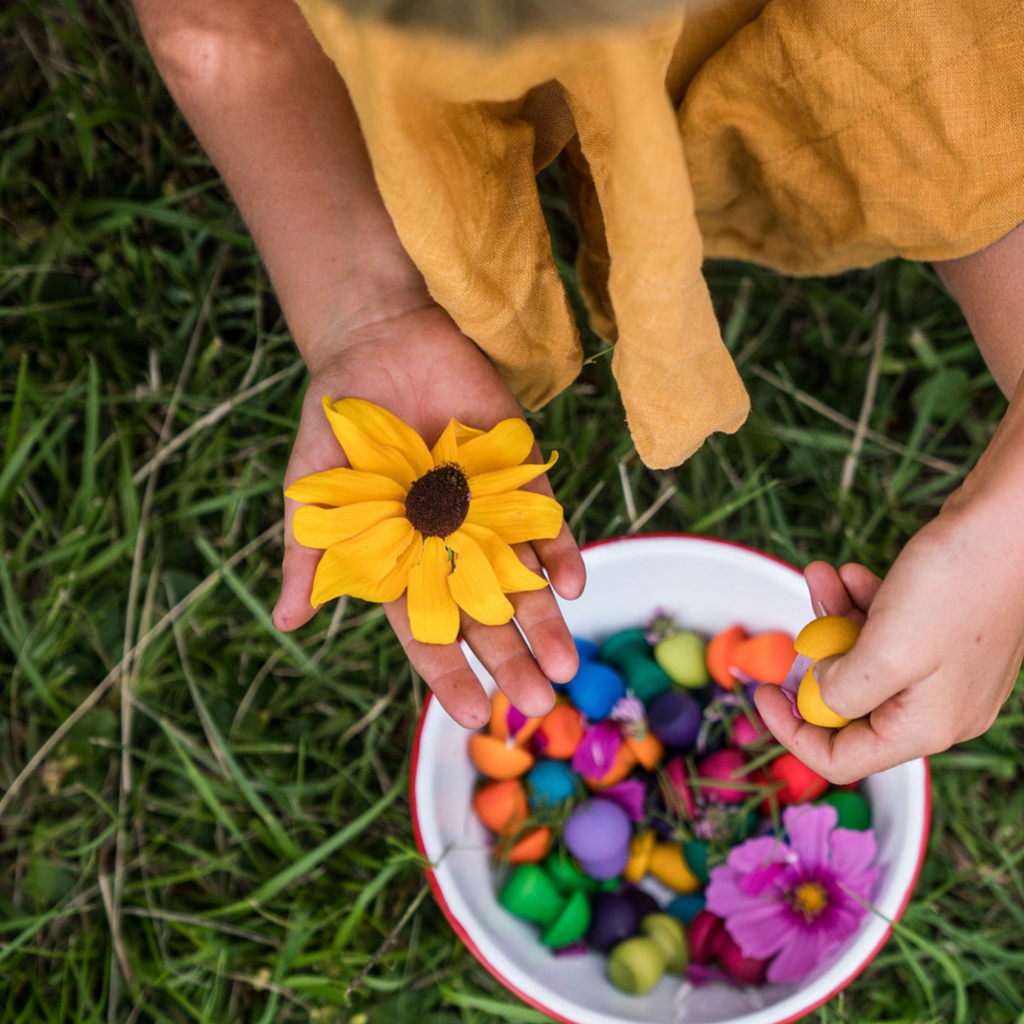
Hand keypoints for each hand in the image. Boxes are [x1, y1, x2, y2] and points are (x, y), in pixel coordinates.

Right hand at [272, 300, 585, 728]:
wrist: (379, 342)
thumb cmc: (339, 425)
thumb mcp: (314, 493)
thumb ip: (309, 554)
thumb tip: (287, 623)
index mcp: (403, 561)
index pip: (428, 628)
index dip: (450, 672)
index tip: (474, 714)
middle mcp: (451, 546)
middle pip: (485, 614)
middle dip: (510, 658)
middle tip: (535, 702)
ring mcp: (488, 512)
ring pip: (523, 577)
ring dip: (546, 620)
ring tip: (566, 666)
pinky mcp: (518, 473)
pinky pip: (544, 519)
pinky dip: (558, 549)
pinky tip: (571, 584)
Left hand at [755, 504, 1023, 782]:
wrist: (1010, 521)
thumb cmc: (957, 585)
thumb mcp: (885, 651)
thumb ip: (842, 689)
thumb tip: (819, 694)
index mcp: (926, 726)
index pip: (842, 758)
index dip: (793, 730)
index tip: (762, 690)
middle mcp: (936, 707)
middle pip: (849, 705)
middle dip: (816, 659)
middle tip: (801, 622)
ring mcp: (941, 670)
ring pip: (862, 658)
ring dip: (833, 619)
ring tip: (821, 576)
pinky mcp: (941, 634)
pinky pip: (884, 630)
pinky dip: (860, 604)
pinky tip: (851, 573)